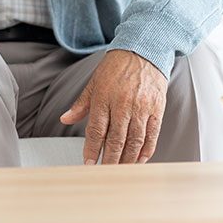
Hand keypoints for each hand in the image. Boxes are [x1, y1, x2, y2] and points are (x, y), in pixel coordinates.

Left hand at [59, 49, 166, 164]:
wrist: (144, 50)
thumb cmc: (116, 67)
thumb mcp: (94, 81)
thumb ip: (81, 103)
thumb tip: (65, 118)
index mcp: (104, 96)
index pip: (96, 129)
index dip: (92, 149)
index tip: (88, 163)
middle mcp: (123, 103)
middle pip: (116, 139)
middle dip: (109, 159)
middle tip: (104, 172)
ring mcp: (141, 107)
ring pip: (134, 141)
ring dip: (127, 159)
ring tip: (120, 170)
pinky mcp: (157, 109)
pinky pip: (152, 135)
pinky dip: (146, 150)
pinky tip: (139, 160)